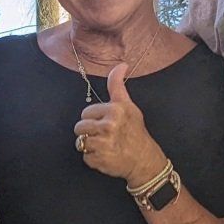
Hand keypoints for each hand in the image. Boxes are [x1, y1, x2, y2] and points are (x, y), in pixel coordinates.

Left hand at [73, 65, 164, 186]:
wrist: (144, 159)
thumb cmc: (135, 131)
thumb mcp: (128, 105)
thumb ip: (117, 86)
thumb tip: (121, 65)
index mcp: (115, 110)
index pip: (86, 112)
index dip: (93, 118)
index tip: (105, 123)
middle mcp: (109, 125)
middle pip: (79, 127)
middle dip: (88, 132)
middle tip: (104, 136)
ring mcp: (104, 143)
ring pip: (80, 142)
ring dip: (89, 145)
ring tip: (103, 145)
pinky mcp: (100, 159)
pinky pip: (85, 157)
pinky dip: (93, 159)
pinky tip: (105, 156)